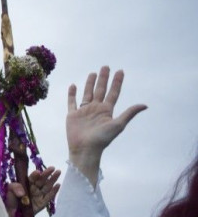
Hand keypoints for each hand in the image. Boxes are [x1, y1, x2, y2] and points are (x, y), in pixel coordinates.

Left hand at [5, 167, 59, 216]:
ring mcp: (38, 196)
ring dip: (52, 179)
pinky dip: (54, 191)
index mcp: (25, 184)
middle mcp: (33, 189)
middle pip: (41, 180)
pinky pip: (49, 197)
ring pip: (46, 187)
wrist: (12, 215)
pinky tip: (58, 185)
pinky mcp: (42, 204)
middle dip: (47, 174)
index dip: (35, 175)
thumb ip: (14, 187)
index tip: (38, 172)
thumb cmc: (10, 201)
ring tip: (58, 172)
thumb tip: (23, 192)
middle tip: (52, 168)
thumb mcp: (9, 192)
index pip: (31, 178)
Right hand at [67, 67, 146, 185]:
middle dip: (104, 79)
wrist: (85, 149)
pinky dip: (72, 94)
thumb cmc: (102, 139)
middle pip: (101, 90)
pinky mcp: (72, 115)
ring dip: (90, 83)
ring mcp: (84, 111)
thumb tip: (145, 105)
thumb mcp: (118, 125)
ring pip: (87, 93)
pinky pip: (72, 102)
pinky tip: (73, 86)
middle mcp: (96, 109)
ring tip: (93, 73)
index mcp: (107, 111)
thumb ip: (129, 113)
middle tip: (106, 66)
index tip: (120, 71)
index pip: (113, 93)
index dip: (117, 82)